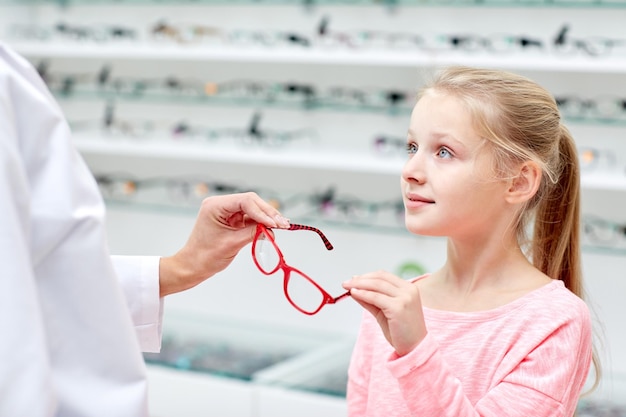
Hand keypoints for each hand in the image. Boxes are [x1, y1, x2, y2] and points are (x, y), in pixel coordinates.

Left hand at [159, 192, 289, 296]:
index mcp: (215, 205)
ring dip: (267, 218)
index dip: (262, 212)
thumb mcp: (232, 244)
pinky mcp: (232, 220)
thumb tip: (271, 229)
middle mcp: (221, 205)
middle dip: (268, 213)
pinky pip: (250, 218)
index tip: (274, 224)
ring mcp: (227, 212)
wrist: (193, 266)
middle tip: (283, 224)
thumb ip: (253, 233)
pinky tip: (271, 229)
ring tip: (281, 227)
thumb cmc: (205, 256)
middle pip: (251, 202)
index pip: (245, 201)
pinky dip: (261, 223)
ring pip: (253, 209)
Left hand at [342, 271, 426, 355]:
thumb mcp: (383, 312)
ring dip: (359, 284)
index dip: (367, 276)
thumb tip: (354, 289)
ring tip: (347, 287)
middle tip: (346, 283)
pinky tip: (354, 294)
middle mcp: (408, 290)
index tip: (354, 279)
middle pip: (380, 278)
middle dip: (360, 279)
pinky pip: (376, 297)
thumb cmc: (401, 332)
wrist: (414, 349)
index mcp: (408, 288)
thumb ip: (370, 300)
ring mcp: (405, 298)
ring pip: (377, 285)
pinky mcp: (398, 307)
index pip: (384, 276)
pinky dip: (363, 294)